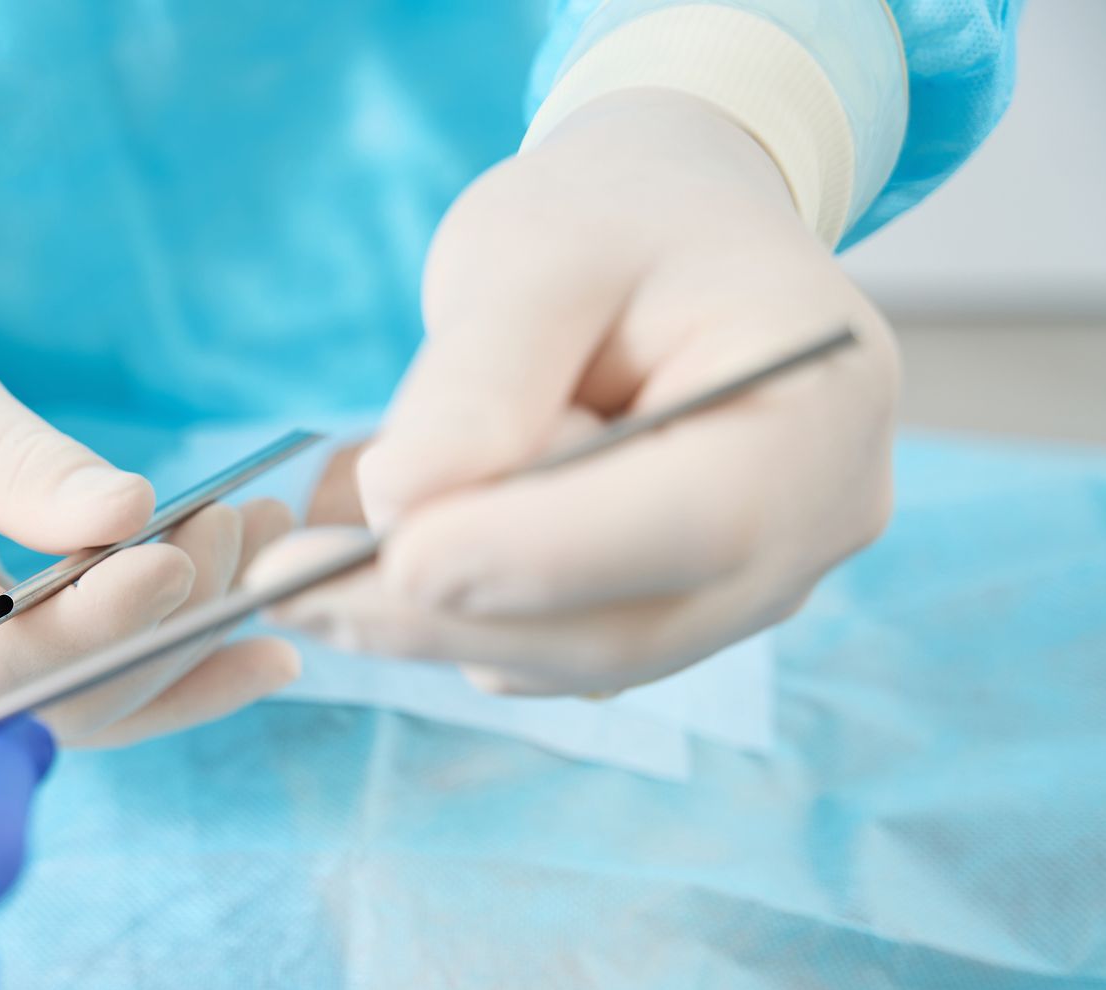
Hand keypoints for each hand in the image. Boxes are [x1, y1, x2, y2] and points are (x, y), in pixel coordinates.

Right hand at [0, 333, 297, 743]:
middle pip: (59, 695)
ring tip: (271, 550)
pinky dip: (180, 679)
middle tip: (244, 522)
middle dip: (166, 616)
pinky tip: (266, 653)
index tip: (171, 554)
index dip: (90, 623)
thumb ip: (15, 461)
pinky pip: (90, 707)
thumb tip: (136, 512)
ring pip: (90, 711)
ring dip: (192, 640)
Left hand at [253, 90, 899, 695]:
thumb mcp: (535, 250)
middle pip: (629, 621)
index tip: (396, 559)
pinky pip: (557, 650)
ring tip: (299, 578)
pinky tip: (367, 574)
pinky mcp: (672, 612)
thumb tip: (403, 505)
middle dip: (452, 615)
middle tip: (288, 588)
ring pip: (580, 656)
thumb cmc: (610, 217)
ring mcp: (751, 583)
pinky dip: (457, 625)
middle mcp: (814, 519)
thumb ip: (480, 379)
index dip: (541, 556)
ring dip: (434, 630)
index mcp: (817, 399)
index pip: (697, 519)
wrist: (659, 232)